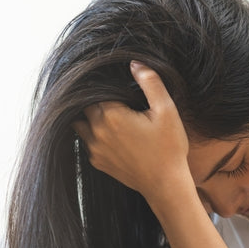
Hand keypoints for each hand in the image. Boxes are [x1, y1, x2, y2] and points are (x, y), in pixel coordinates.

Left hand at [73, 62, 190, 200]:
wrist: (166, 185)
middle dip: (96, 100)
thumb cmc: (169, 148)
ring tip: (109, 115)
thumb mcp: (167, 111)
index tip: (117, 88)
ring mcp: (95, 149)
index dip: (104, 86)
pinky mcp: (98, 162)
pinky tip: (112, 134)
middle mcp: (97, 132)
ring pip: (79, 124)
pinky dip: (93, 134)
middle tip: (116, 100)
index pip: (95, 90)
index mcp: (111, 115)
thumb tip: (135, 63)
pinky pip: (86, 142)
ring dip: (90, 117)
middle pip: (84, 105)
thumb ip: (151, 83)